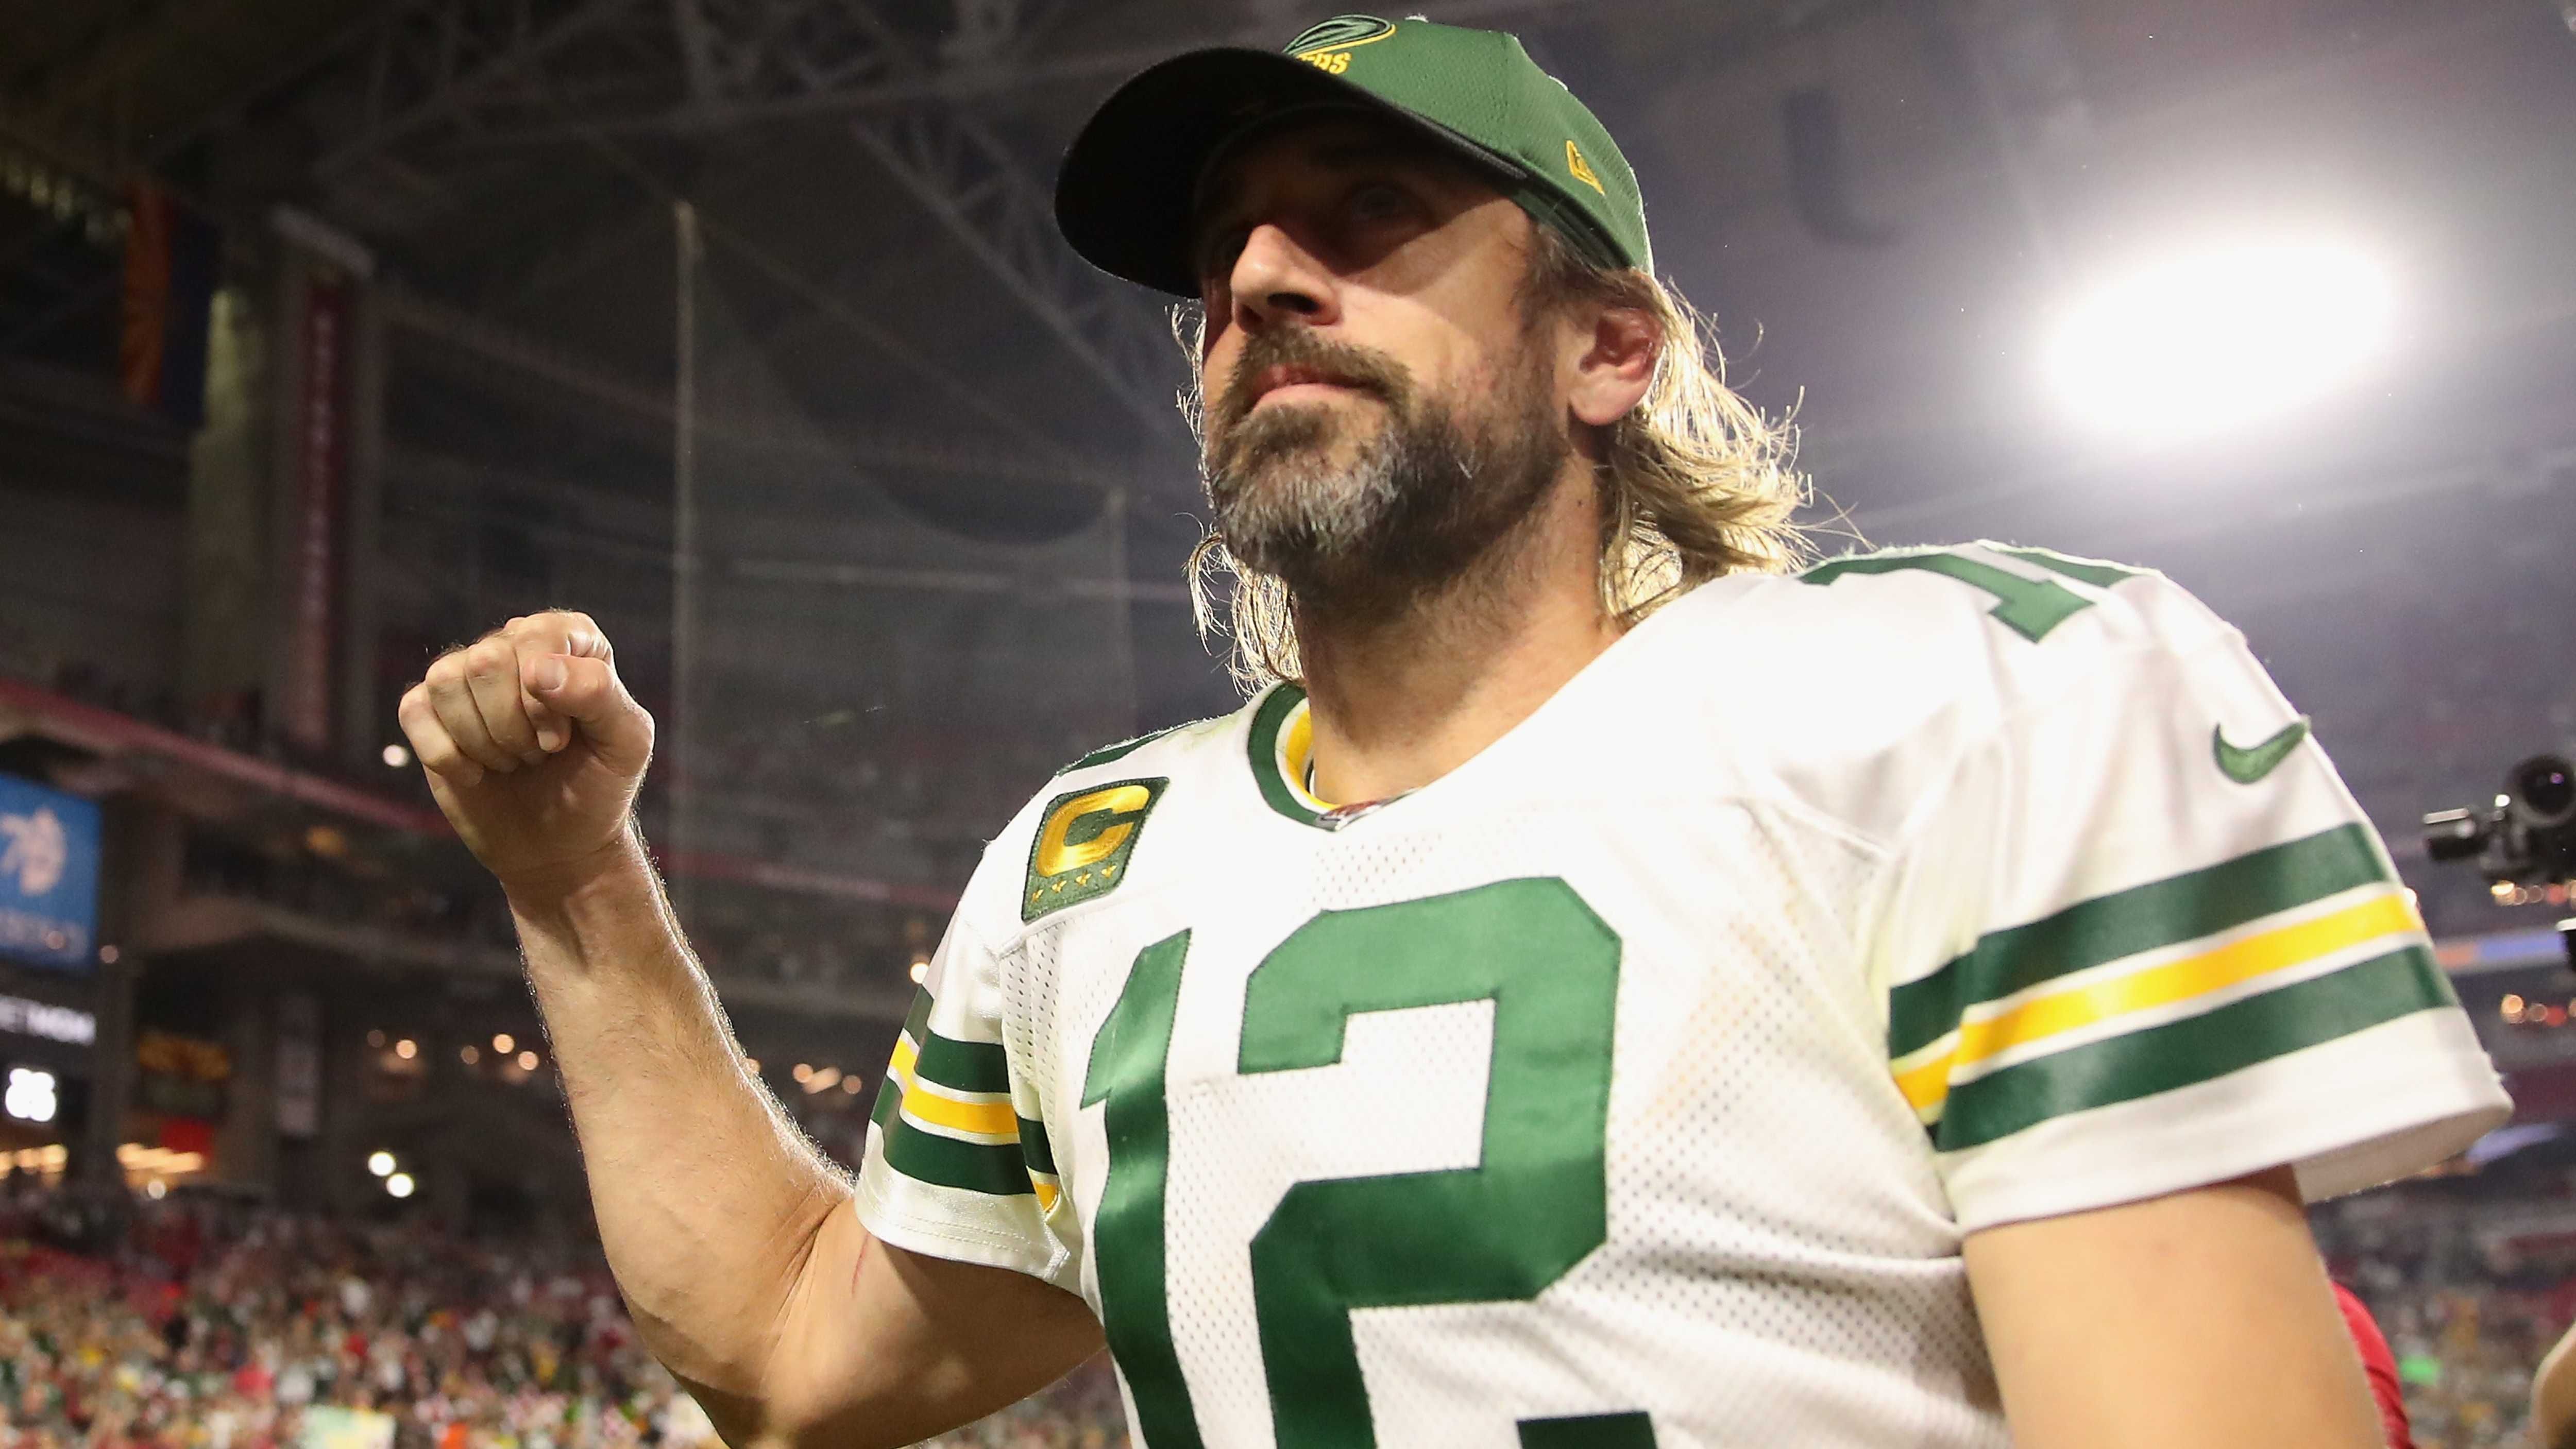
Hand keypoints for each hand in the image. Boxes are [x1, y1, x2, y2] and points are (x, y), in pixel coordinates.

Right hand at [398, 611, 654, 893]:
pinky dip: (446, 755)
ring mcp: (467, 674)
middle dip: (513, 727)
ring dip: (482, 741)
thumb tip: (537, 670)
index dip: (545, 701)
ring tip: (512, 760)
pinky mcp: (429, 710)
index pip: (539, 637)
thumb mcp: (626, 742)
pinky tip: (476, 773)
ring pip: (446, 680)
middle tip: (537, 754)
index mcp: (569, 638)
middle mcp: (514, 644)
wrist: (560, 842)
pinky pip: (414, 709)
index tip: (561, 742)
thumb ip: (599, 694)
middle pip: (486, 660)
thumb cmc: (598, 783)